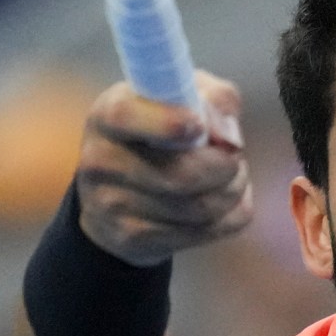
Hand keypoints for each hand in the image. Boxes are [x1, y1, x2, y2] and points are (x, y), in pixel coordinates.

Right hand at [74, 71, 249, 266]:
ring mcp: (112, 204)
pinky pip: (208, 230)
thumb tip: (228, 137)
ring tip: (230, 176)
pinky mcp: (133, 238)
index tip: (198, 126)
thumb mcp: (181, 98)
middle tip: (235, 156)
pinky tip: (223, 202)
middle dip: (226, 166)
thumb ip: (214, 98)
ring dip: (233, 189)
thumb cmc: (160, 134)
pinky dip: (231, 214)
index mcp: (107, 116)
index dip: (168, 123)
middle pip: (182, 175)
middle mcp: (101, 160)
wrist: (118, 194)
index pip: (126, 116)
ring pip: (201, 207)